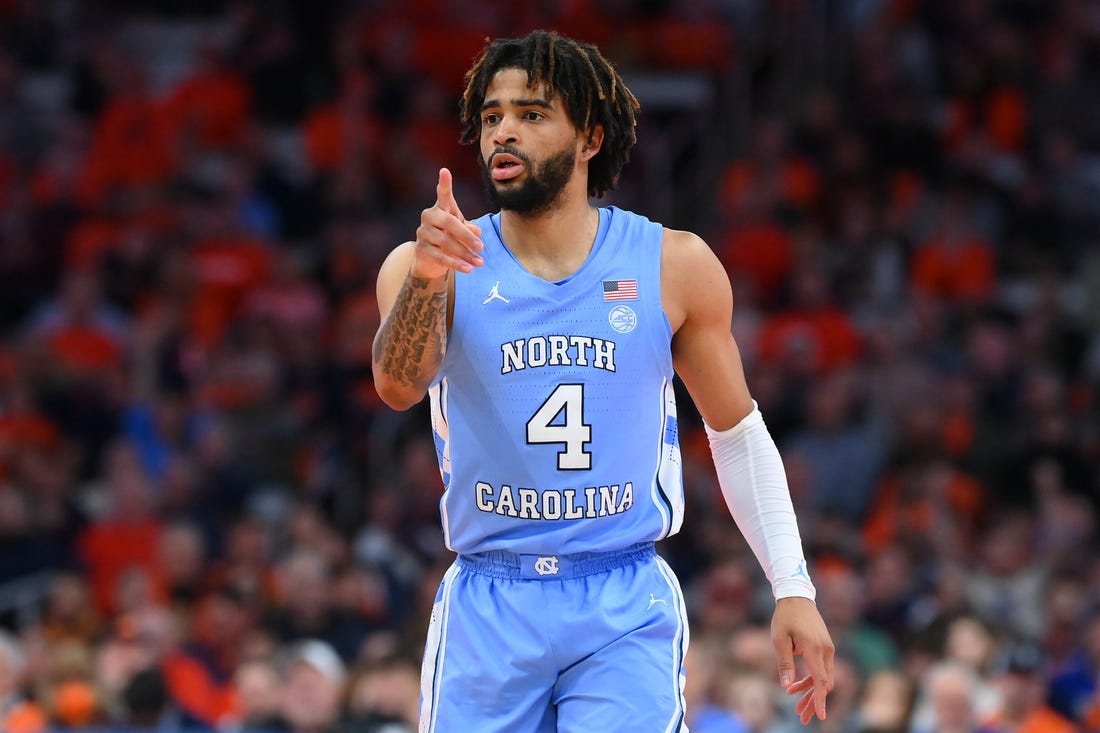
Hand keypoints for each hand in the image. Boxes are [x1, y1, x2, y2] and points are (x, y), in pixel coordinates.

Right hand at [412, 168, 483, 278]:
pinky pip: (440, 257)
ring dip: (465, 254)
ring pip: (445, 242)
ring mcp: (423, 233)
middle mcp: (429, 217)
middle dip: (466, 236)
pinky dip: (456, 264)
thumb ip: (471, 229)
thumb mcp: (463, 232)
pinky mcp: (421, 249)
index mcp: (441, 208)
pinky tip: (468, 269)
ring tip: (480, 262)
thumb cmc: (450, 239)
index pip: (443, 194)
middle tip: (481, 247)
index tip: (445, 171)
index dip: (444, 183)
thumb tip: (476, 232)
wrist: (431, 261)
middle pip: (448, 223)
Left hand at [771, 596, 834, 723]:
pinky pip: (822, 669)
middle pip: (824, 683)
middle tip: (801, 717)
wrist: (797, 597)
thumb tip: (786, 687)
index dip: (820, 699)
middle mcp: (826, 650)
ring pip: (824, 678)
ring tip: (798, 708)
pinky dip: (813, 681)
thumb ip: (784, 663)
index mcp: (814, 648)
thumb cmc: (785, 617)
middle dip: (814, 701)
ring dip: (813, 693)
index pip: (820, 680)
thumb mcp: (779, 639)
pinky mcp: (826, 647)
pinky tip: (798, 687)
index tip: (820, 715)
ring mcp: (828, 648)